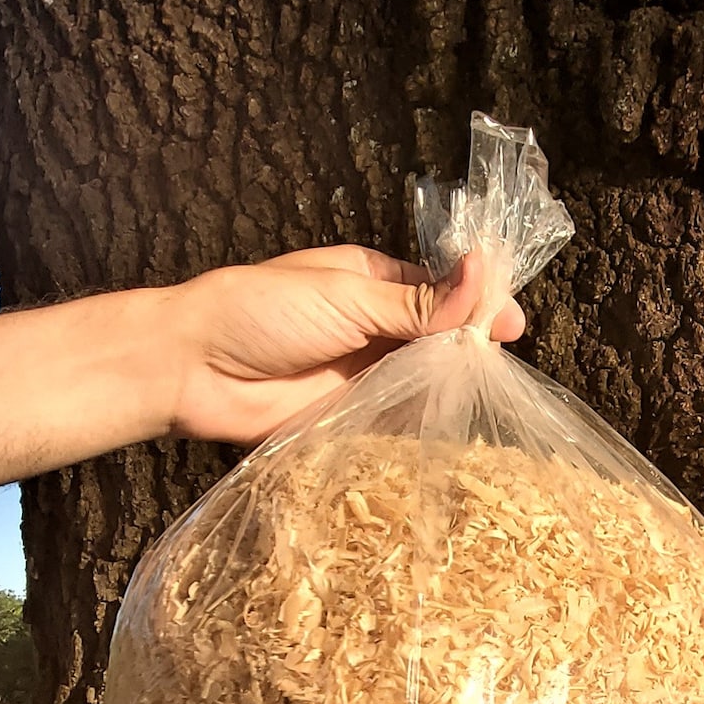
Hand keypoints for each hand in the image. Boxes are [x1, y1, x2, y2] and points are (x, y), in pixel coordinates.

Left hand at [162, 245, 526, 444]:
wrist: (193, 369)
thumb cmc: (260, 313)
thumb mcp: (348, 298)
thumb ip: (418, 301)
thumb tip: (486, 272)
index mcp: (375, 281)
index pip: (444, 289)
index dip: (479, 303)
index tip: (511, 325)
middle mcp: (374, 326)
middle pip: (441, 337)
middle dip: (470, 347)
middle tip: (496, 365)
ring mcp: (364, 374)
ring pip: (424, 379)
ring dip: (450, 387)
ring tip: (483, 398)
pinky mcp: (351, 418)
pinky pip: (398, 419)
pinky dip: (423, 424)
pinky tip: (451, 431)